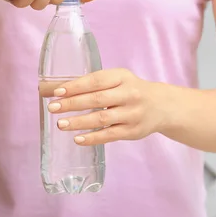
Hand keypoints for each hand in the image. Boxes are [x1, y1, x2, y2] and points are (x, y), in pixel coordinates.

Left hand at [46, 68, 166, 145]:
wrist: (162, 106)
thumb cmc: (132, 91)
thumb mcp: (119, 79)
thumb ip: (97, 84)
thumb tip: (62, 92)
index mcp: (122, 77)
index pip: (96, 80)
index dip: (76, 86)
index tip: (57, 92)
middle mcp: (129, 94)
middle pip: (97, 99)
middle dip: (72, 104)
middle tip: (53, 107)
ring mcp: (132, 114)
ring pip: (102, 119)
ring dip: (79, 122)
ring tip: (61, 124)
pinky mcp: (133, 131)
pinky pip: (109, 135)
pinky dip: (92, 138)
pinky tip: (77, 139)